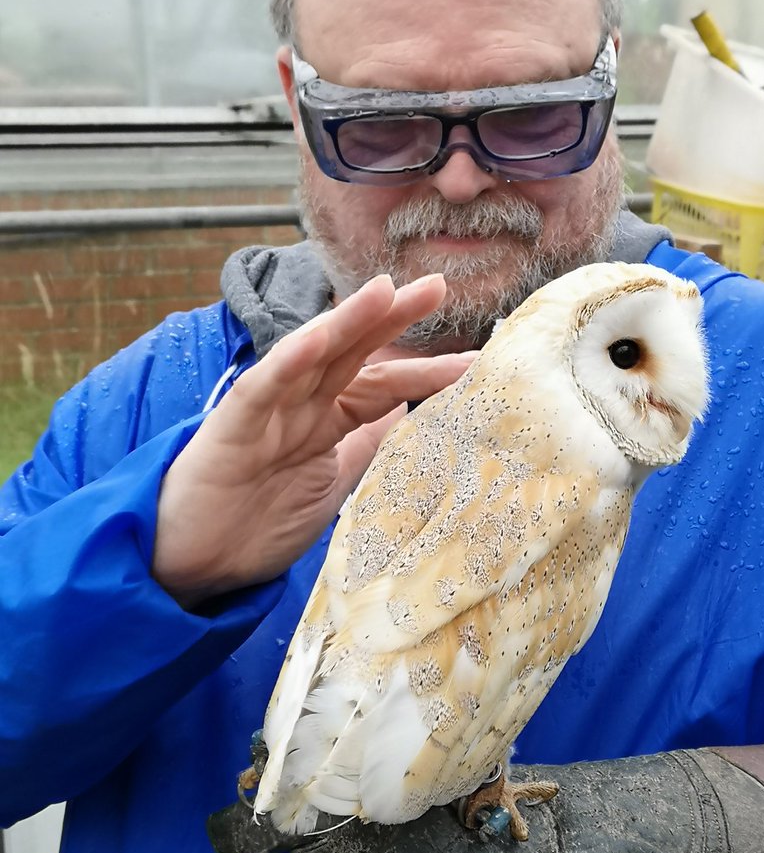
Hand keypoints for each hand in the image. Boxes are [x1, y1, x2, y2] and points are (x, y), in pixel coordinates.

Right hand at [152, 273, 471, 606]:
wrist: (195, 565)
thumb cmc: (257, 524)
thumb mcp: (333, 484)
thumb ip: (366, 447)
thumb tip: (409, 416)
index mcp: (326, 419)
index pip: (384, 384)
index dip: (429, 371)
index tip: (478, 360)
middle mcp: (301, 406)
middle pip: (353, 353)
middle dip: (394, 320)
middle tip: (437, 286)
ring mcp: (267, 411)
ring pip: (311, 356)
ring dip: (346, 322)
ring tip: (385, 292)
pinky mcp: (232, 426)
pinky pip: (263, 387)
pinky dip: (289, 360)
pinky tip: (318, 335)